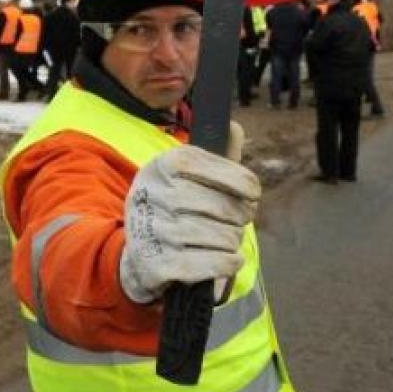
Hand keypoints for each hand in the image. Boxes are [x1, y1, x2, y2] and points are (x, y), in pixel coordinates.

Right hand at [119, 143, 260, 304]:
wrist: (140, 254)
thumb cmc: (175, 209)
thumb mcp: (189, 177)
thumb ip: (218, 155)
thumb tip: (235, 127)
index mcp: (163, 165)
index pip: (220, 169)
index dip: (244, 183)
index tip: (253, 194)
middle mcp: (153, 193)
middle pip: (223, 207)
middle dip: (240, 217)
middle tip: (238, 221)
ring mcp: (152, 230)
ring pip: (219, 237)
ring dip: (232, 242)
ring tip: (226, 240)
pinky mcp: (156, 264)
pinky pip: (210, 263)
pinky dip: (227, 263)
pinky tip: (229, 259)